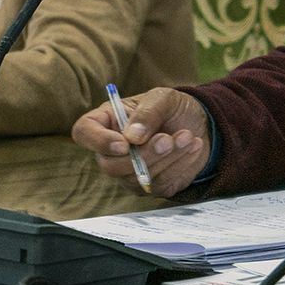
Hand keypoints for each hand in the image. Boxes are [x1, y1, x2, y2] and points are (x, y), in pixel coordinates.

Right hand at [72, 87, 210, 196]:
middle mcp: (112, 150)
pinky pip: (157, 185)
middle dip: (143, 154)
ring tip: (187, 136)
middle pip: (109, 165)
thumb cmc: (173, 108)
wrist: (200, 125)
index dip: (98, 141)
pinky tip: (192, 147)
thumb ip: (148, 112)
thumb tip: (132, 137)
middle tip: (168, 139)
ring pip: (135, 177)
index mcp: (108, 121)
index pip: (84, 132)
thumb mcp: (164, 98)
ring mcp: (129, 171)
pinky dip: (178, 166)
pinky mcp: (149, 185)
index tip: (125, 143)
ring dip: (166, 158)